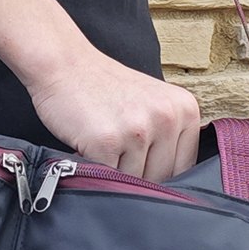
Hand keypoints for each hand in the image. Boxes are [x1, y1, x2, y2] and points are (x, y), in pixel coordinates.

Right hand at [25, 41, 202, 180]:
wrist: (62, 65)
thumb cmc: (102, 86)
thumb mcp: (151, 102)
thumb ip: (169, 135)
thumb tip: (173, 185)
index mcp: (185, 109)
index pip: (186, 167)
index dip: (162, 171)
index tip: (142, 160)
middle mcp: (166, 118)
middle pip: (162, 177)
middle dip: (137, 172)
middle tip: (116, 146)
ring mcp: (137, 130)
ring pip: (135, 180)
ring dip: (115, 171)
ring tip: (102, 141)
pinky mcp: (106, 141)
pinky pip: (108, 177)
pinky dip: (95, 168)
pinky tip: (88, 145)